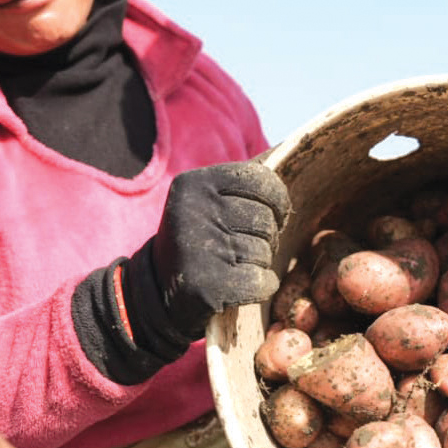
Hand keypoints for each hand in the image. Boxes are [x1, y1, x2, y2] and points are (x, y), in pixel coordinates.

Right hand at [137, 161, 291, 344]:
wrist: (160, 289)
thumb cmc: (200, 238)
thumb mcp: (208, 200)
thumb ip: (243, 183)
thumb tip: (288, 157)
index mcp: (196, 183)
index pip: (264, 181)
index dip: (278, 202)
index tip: (271, 215)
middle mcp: (195, 211)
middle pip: (267, 220)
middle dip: (266, 237)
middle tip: (242, 245)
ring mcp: (200, 249)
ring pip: (265, 252)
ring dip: (259, 263)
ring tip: (232, 264)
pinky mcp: (208, 286)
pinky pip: (263, 282)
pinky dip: (261, 287)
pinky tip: (238, 285)